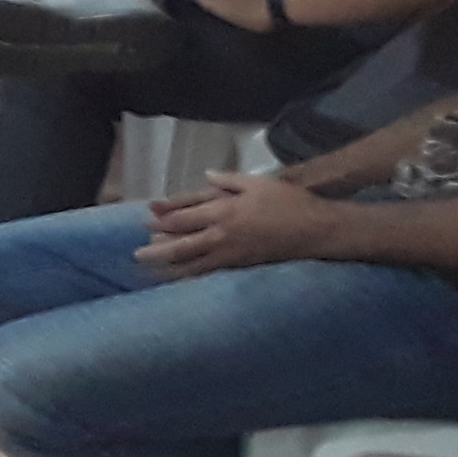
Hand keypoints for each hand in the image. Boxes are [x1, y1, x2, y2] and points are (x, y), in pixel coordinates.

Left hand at [138, 173, 335, 278]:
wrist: (318, 230)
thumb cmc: (289, 202)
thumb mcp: (257, 182)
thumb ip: (227, 180)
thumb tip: (205, 176)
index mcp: (224, 210)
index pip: (184, 216)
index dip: (163, 217)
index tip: (147, 217)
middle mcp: (222, 234)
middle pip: (182, 244)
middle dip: (157, 249)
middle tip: (138, 253)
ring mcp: (232, 254)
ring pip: (194, 263)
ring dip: (171, 267)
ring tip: (152, 271)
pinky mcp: (243, 266)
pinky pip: (213, 273)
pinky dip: (194, 277)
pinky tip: (183, 280)